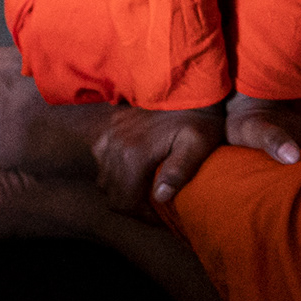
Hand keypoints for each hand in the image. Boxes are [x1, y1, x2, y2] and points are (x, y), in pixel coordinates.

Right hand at [89, 104, 224, 213]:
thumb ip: (180, 170)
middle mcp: (114, 146)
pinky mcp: (108, 128)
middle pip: (113, 195)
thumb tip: (160, 197)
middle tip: (155, 208)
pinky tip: (135, 171)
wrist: (188, 83)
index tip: (162, 217)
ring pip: (104, 180)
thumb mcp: (198, 143)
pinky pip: (102, 161)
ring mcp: (108, 136)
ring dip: (123, 190)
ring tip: (146, 190)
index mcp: (135, 153)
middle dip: (133, 206)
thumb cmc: (198, 117)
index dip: (144, 216)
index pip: (126, 202)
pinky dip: (114, 172)